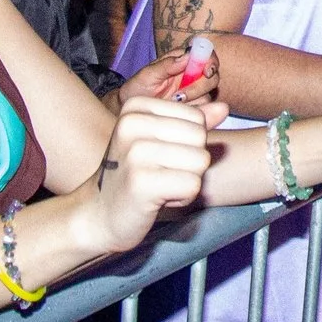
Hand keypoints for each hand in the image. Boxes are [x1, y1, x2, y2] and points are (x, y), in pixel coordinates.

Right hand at [85, 95, 219, 251]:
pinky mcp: (142, 182)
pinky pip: (192, 185)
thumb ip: (192, 123)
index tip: (161, 157)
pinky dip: (183, 198)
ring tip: (160, 186)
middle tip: (161, 175)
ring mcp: (135, 153)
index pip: (197, 118)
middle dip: (190, 163)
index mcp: (136, 107)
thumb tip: (223, 107)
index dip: (189, 144)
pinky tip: (158, 200)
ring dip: (187, 181)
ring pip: (200, 161)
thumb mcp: (161, 141)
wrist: (99, 215)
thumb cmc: (134, 176)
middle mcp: (132, 124)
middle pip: (200, 138)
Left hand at [117, 40, 223, 108]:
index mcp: (181, 59)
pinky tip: (178, 112)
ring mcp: (194, 91)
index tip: (206, 71)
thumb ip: (166, 65)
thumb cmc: (136, 88)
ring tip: (173, 104)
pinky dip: (194, 111)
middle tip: (180, 96)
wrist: (129, 109)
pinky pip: (203, 109)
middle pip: (212, 75)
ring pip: (210, 93)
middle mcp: (192, 73)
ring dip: (194, 100)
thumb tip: (187, 56)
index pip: (205, 53)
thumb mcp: (146, 75)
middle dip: (201, 85)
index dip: (210, 60)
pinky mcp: (194, 108)